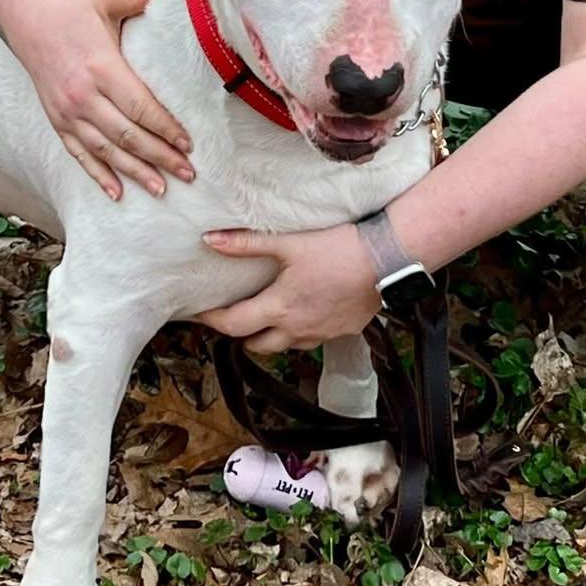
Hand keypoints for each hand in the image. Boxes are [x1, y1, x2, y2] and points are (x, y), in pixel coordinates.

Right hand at [33, 0, 193, 200]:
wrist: (29, 21)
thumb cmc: (75, 11)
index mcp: (102, 67)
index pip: (140, 106)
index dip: (165, 128)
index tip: (188, 143)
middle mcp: (84, 95)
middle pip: (127, 135)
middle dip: (160, 157)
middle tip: (187, 173)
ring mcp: (68, 112)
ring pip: (106, 151)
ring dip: (135, 172)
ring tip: (161, 188)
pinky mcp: (57, 122)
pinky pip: (80, 155)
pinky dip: (99, 175)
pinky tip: (118, 193)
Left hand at [197, 223, 380, 352]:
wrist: (385, 260)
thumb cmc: (337, 249)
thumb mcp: (288, 243)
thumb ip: (247, 244)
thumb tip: (210, 239)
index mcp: (279, 308)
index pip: (233, 325)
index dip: (212, 320)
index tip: (200, 314)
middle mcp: (296, 329)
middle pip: (256, 346)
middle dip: (242, 334)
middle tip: (235, 315)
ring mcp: (320, 334)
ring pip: (285, 346)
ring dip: (271, 336)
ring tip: (268, 315)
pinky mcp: (342, 332)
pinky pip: (313, 340)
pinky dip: (301, 331)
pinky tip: (306, 312)